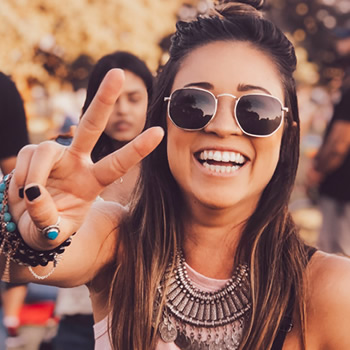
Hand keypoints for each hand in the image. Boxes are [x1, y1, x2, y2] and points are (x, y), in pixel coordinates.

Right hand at [8, 69, 163, 249]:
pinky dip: (21, 177)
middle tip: (118, 72)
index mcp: (93, 182)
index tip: (160, 131)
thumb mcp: (55, 232)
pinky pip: (26, 157)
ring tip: (29, 198)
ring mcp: (55, 158)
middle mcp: (77, 164)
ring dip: (35, 175)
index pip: (118, 164)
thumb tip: (34, 197)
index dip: (138, 149)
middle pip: (92, 126)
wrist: (27, 227)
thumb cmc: (49, 229)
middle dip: (104, 100)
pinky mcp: (31, 156)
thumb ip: (48, 220)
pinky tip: (21, 194)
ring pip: (46, 148)